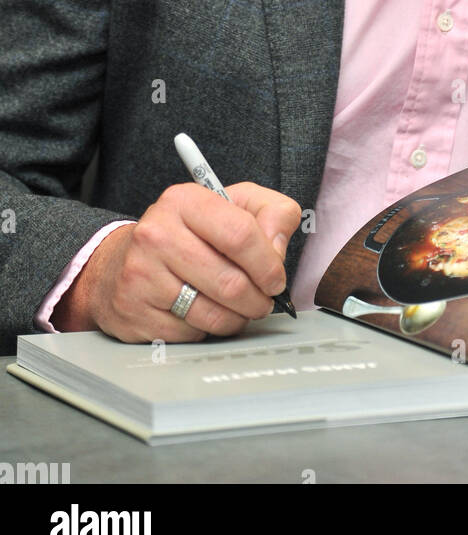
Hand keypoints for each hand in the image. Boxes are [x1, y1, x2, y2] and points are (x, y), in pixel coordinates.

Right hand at [52, 182, 302, 342]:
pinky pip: (189, 333)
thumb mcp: (235, 204)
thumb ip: (273, 214)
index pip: (241, 235)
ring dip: (236, 319)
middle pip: (230, 282)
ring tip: (239, 310)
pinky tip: (204, 314)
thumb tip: (278, 250)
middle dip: (257, 300)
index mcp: (185, 201)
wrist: (121, 260)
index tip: (276, 280)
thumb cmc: (187, 232)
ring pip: (212, 314)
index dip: (268, 264)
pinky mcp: (133, 311)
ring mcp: (141, 274)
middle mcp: (157, 234)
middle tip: (262, 302)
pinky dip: (206, 330)